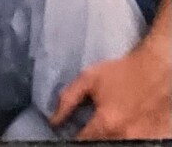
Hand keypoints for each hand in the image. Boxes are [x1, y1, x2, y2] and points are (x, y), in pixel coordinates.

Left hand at [52, 40, 171, 139]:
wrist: (156, 70)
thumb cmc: (121, 72)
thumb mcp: (90, 78)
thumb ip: (68, 99)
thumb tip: (53, 120)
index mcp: (107, 122)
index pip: (83, 142)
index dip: (73, 139)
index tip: (69, 135)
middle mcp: (124, 136)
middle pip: (100, 146)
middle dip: (91, 139)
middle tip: (88, 130)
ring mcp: (142, 141)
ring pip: (116, 146)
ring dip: (107, 139)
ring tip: (105, 127)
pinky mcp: (154, 140)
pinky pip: (136, 144)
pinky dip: (125, 138)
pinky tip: (121, 129)